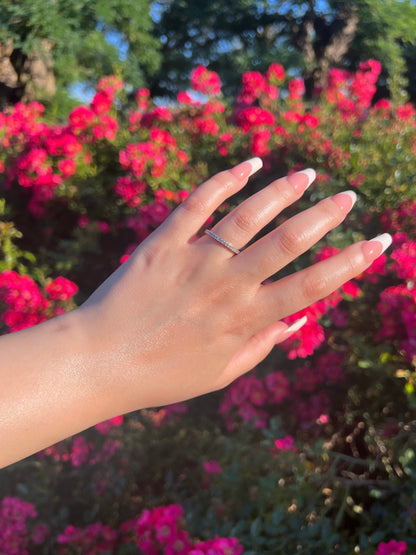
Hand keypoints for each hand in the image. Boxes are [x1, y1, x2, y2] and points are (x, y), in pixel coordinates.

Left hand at [77, 158, 390, 414]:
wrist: (99, 361)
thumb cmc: (161, 375)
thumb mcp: (219, 374)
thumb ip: (262, 346)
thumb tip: (300, 321)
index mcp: (244, 319)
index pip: (311, 286)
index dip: (351, 263)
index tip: (378, 242)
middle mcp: (226, 285)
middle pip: (287, 242)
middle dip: (325, 216)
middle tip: (348, 197)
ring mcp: (194, 259)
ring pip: (248, 215)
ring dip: (283, 191)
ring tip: (308, 174)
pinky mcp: (163, 242)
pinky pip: (198, 203)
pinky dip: (225, 180)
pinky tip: (250, 165)